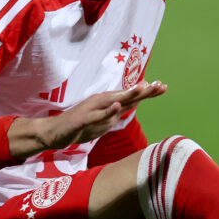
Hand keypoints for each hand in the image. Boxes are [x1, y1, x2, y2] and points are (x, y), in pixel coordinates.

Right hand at [8, 80, 166, 158]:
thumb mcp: (103, 118)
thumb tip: (134, 101)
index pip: (131, 97)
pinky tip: (116, 106)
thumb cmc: (81, 124)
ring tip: (142, 88)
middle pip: (126, 96)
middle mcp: (101, 103)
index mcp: (107, 103)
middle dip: (143, 91)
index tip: (163, 86)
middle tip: (159, 85)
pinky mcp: (83, 118)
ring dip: (128, 95)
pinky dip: (107, 111)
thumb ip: (118, 109)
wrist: (55, 133)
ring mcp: (92, 110)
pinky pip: (97, 115)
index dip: (147, 92)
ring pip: (113, 102)